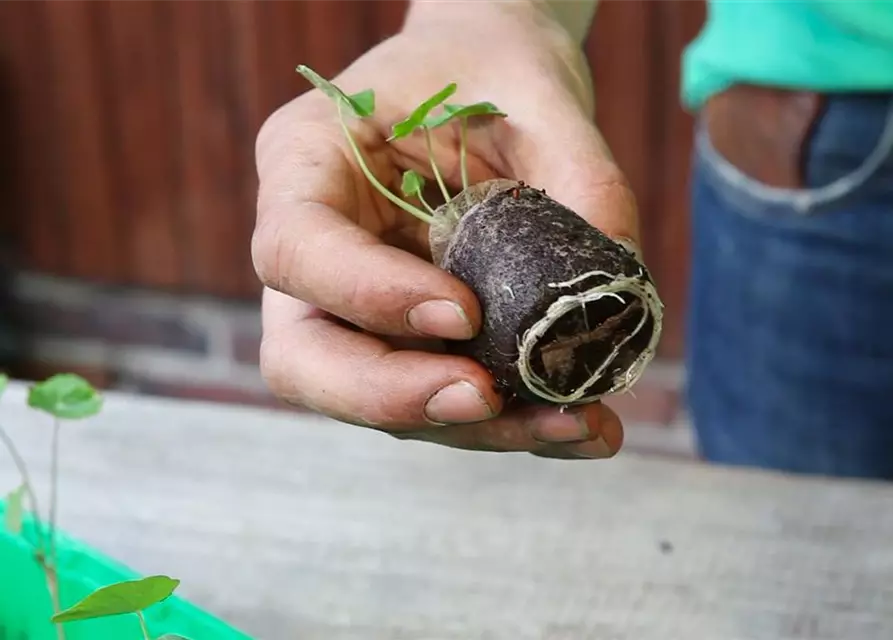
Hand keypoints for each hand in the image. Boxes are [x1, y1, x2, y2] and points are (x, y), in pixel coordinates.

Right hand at [251, 2, 640, 458]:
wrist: (491, 79)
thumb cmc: (493, 67)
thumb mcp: (540, 95)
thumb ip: (581, 180)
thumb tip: (619, 299)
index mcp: (307, 159)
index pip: (298, 250)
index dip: (368, 295)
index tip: (462, 312)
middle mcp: (312, 248)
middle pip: (302, 357)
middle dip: (392, 395)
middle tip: (486, 398)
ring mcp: (350, 304)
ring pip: (370, 398)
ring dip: (468, 426)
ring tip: (575, 423)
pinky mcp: (402, 339)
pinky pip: (432, 398)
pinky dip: (504, 426)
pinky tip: (582, 428)